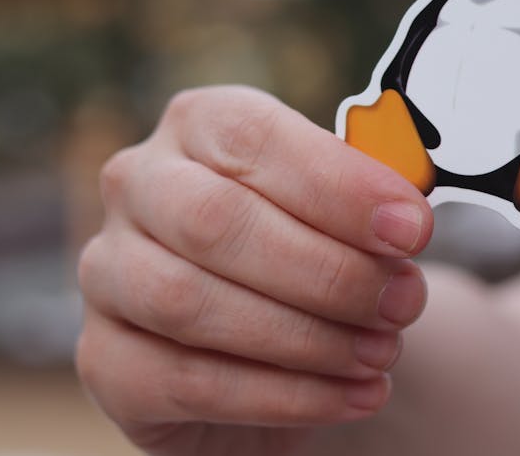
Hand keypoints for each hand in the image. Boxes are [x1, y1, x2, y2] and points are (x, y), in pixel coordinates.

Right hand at [76, 86, 432, 455]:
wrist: (274, 336)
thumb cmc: (312, 248)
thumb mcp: (347, 211)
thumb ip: (373, 200)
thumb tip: (406, 217)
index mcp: (198, 125)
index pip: (255, 139)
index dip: (339, 186)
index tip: (412, 230)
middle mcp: (139, 186)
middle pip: (215, 220)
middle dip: (327, 270)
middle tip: (402, 302)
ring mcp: (109, 272)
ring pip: (190, 302)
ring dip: (308, 337)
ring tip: (381, 353)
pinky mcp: (107, 359)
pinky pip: (189, 381)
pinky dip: (285, 395)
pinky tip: (350, 395)